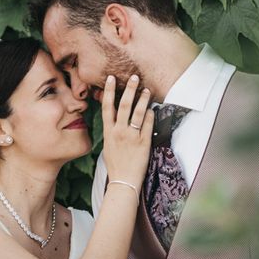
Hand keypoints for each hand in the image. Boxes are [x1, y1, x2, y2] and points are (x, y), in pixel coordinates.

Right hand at [102, 74, 152, 189]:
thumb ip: (112, 131)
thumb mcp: (108, 146)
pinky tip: (152, 110)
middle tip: (134, 77)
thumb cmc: (116, 165)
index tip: (111, 78)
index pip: (106, 107)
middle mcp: (119, 132)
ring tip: (147, 90)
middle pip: (124, 105)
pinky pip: (148, 124)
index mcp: (108, 132)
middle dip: (129, 89)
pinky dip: (150, 115)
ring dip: (143, 99)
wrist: (123, 182)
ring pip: (138, 112)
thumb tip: (117, 118)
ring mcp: (131, 136)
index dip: (108, 91)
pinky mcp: (143, 142)